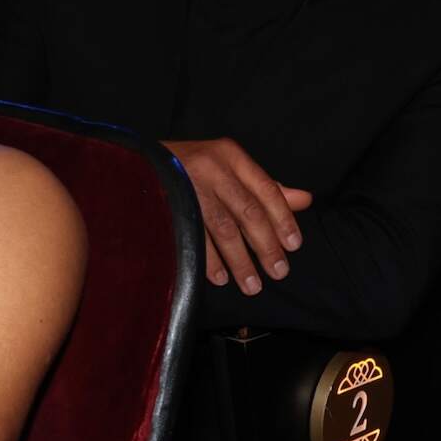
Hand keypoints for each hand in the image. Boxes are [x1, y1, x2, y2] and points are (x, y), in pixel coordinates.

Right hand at [163, 138, 312, 295]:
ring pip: (223, 228)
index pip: (266, 189)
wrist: (136, 161)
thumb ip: (265, 187)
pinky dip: (209, 260)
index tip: (294, 245)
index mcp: (231, 155)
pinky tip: (219, 278)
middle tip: (279, 272)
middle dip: (266, 245)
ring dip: (240, 260)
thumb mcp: (229, 167)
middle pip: (248, 211)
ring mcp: (188, 186)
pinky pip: (194, 237)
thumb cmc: (191, 166)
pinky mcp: (169, 205)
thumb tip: (304, 200)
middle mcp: (212, 167)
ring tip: (252, 285)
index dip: (283, 218)